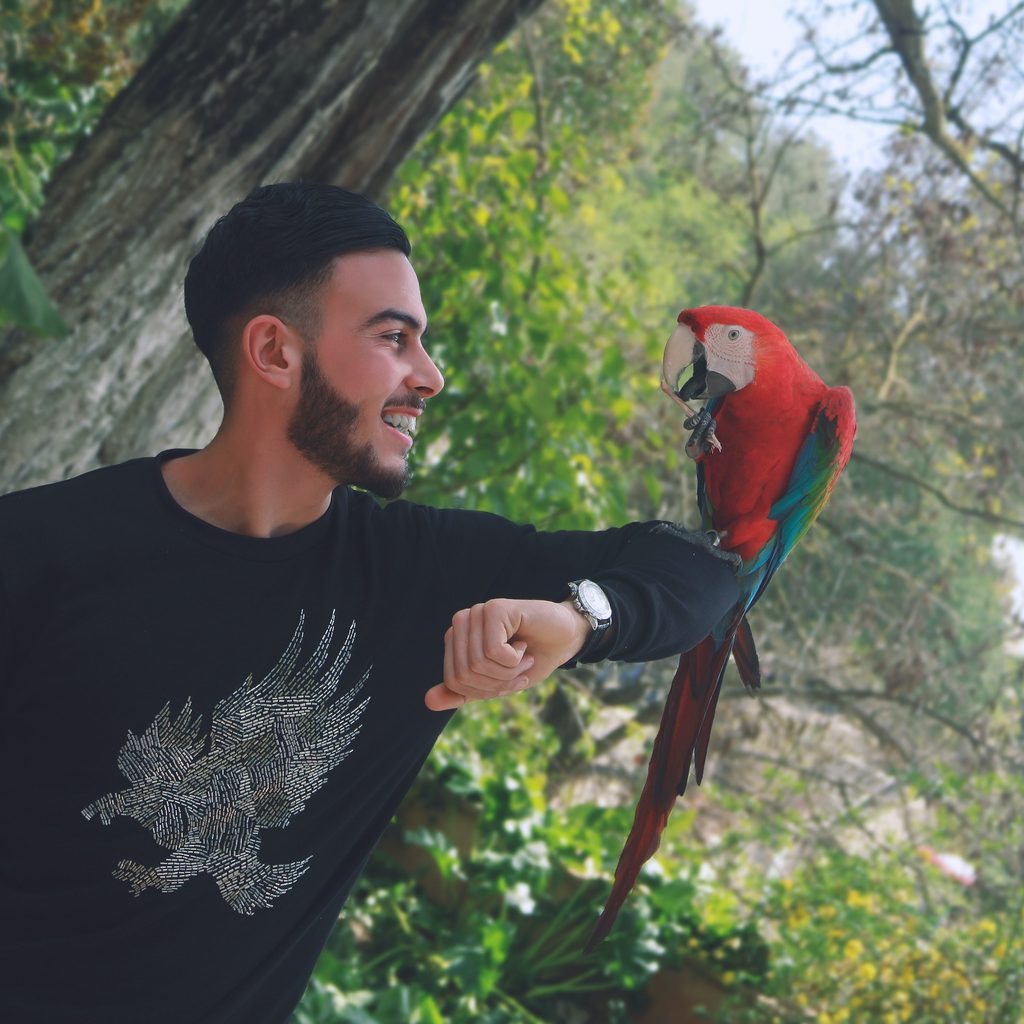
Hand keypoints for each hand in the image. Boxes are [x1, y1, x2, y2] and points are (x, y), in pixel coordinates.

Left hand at [424, 598, 590, 711]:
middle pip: (464, 674)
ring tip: (523, 656)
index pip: (454, 681)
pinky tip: (523, 644)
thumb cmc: (531, 658)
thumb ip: (462, 692)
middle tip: (519, 668)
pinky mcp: (494, 608)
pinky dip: (513, 658)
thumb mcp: (494, 684)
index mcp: (456, 638)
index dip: (484, 690)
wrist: (565, 639)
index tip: (508, 679)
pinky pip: (493, 651)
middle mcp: (461, 622)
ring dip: (508, 671)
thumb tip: (427, 701)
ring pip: (478, 663)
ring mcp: (476, 613)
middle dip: (497, 682)